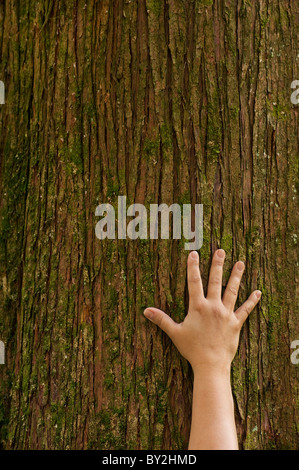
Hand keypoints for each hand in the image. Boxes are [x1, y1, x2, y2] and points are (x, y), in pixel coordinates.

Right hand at [144, 249, 260, 373]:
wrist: (211, 364)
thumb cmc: (192, 349)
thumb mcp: (175, 333)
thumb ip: (161, 319)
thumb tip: (146, 310)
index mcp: (198, 307)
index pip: (194, 282)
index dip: (193, 267)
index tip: (194, 253)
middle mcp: (213, 307)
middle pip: (215, 281)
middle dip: (218, 265)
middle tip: (221, 251)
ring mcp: (226, 314)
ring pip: (232, 291)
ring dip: (236, 276)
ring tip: (240, 263)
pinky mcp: (236, 323)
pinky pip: (245, 310)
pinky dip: (252, 301)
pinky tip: (258, 292)